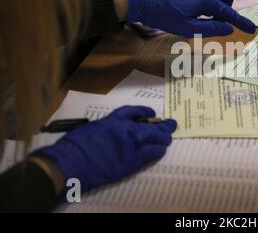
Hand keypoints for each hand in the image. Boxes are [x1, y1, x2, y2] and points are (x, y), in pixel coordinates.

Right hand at [32, 106, 176, 192]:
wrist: (70, 163)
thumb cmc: (75, 146)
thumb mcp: (92, 128)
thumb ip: (107, 129)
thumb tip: (114, 133)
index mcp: (113, 120)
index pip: (134, 112)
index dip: (145, 112)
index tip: (152, 114)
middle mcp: (125, 131)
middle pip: (150, 126)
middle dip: (163, 126)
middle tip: (171, 125)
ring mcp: (130, 146)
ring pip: (154, 140)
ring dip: (163, 139)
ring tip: (167, 139)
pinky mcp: (131, 162)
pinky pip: (150, 154)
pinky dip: (157, 151)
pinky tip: (160, 150)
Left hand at [123, 0, 255, 36]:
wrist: (143, 0)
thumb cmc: (164, 17)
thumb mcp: (188, 28)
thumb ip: (210, 28)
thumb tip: (228, 29)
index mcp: (206, 0)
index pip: (228, 12)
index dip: (241, 22)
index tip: (250, 29)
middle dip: (227, 1)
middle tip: (219, 14)